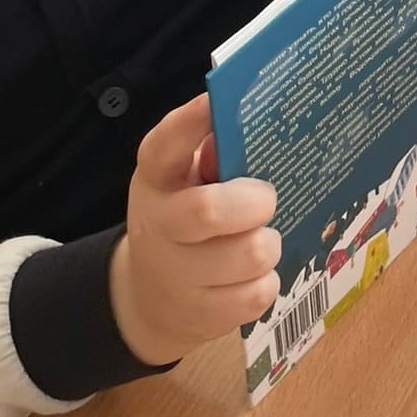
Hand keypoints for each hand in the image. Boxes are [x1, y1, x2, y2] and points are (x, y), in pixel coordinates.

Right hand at [109, 94, 281, 366]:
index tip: (217, 101)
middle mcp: (158, 226)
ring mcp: (176, 276)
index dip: (191, 121)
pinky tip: (251, 275)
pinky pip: (258, 293)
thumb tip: (257, 123)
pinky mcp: (201, 315)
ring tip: (258, 240)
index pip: (164, 145)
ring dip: (267, 243)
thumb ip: (212, 153)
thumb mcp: (182, 181)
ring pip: (251, 254)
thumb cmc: (181, 222)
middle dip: (255, 201)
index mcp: (154, 179)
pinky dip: (266, 281)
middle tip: (264, 200)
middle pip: (211, 211)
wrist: (149, 300)